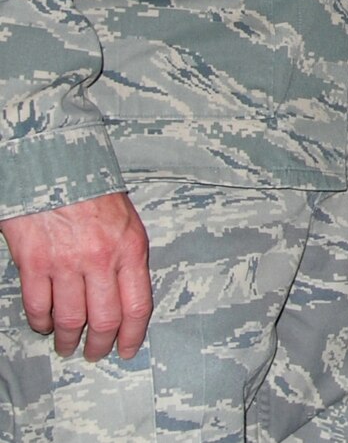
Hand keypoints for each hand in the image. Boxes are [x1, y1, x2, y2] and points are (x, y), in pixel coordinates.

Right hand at [0, 192, 151, 360]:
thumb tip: (128, 296)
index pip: (137, 306)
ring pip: (69, 320)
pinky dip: (41, 322)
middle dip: (100, 345)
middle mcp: (100, 259)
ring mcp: (65, 263)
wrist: (57, 168)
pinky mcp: (34, 263)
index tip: (128, 350)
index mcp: (130, 249)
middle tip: (95, 354)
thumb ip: (129, 258)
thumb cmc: (94, 194)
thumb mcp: (128, 222)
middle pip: (104, 320)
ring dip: (68, 340)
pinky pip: (38, 306)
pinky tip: (44, 325)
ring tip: (68, 346)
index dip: (133, 336)